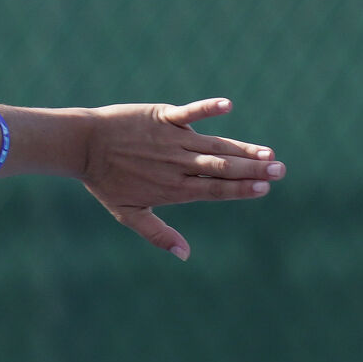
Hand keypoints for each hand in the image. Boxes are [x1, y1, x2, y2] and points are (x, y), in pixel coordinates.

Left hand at [78, 99, 282, 259]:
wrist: (82, 145)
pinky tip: (227, 106)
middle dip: (252, 170)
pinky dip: (206, 109)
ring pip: (213, 144)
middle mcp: (176, 164)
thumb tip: (184, 255)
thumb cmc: (104, 181)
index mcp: (172, 188)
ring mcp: (171, 139)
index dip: (239, 189)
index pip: (213, 190)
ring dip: (241, 148)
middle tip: (280, 170)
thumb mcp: (128, 214)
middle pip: (220, 168)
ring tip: (267, 152)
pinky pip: (188, 112)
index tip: (264, 189)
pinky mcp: (162, 117)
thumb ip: (158, 233)